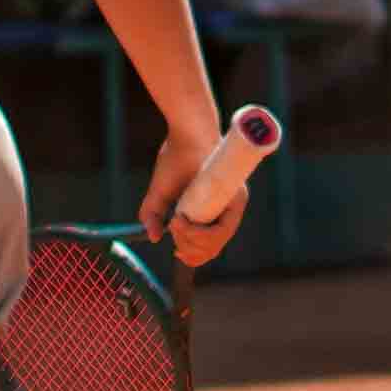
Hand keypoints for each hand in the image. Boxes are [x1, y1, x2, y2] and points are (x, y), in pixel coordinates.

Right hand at [141, 123, 246, 273]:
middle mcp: (226, 210)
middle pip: (213, 248)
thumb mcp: (159, 193)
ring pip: (217, 242)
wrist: (187, 134)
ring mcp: (233, 204)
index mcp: (212, 211)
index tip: (177, 255)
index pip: (210, 246)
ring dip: (190, 240)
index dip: (194, 256)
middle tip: (172, 231)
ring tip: (174, 223)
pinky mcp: (237, 198)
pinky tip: (181, 222)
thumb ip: (153, 215)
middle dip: (188, 249)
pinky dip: (199, 232)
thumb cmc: (175, 159)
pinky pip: (221, 229)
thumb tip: (154, 238)